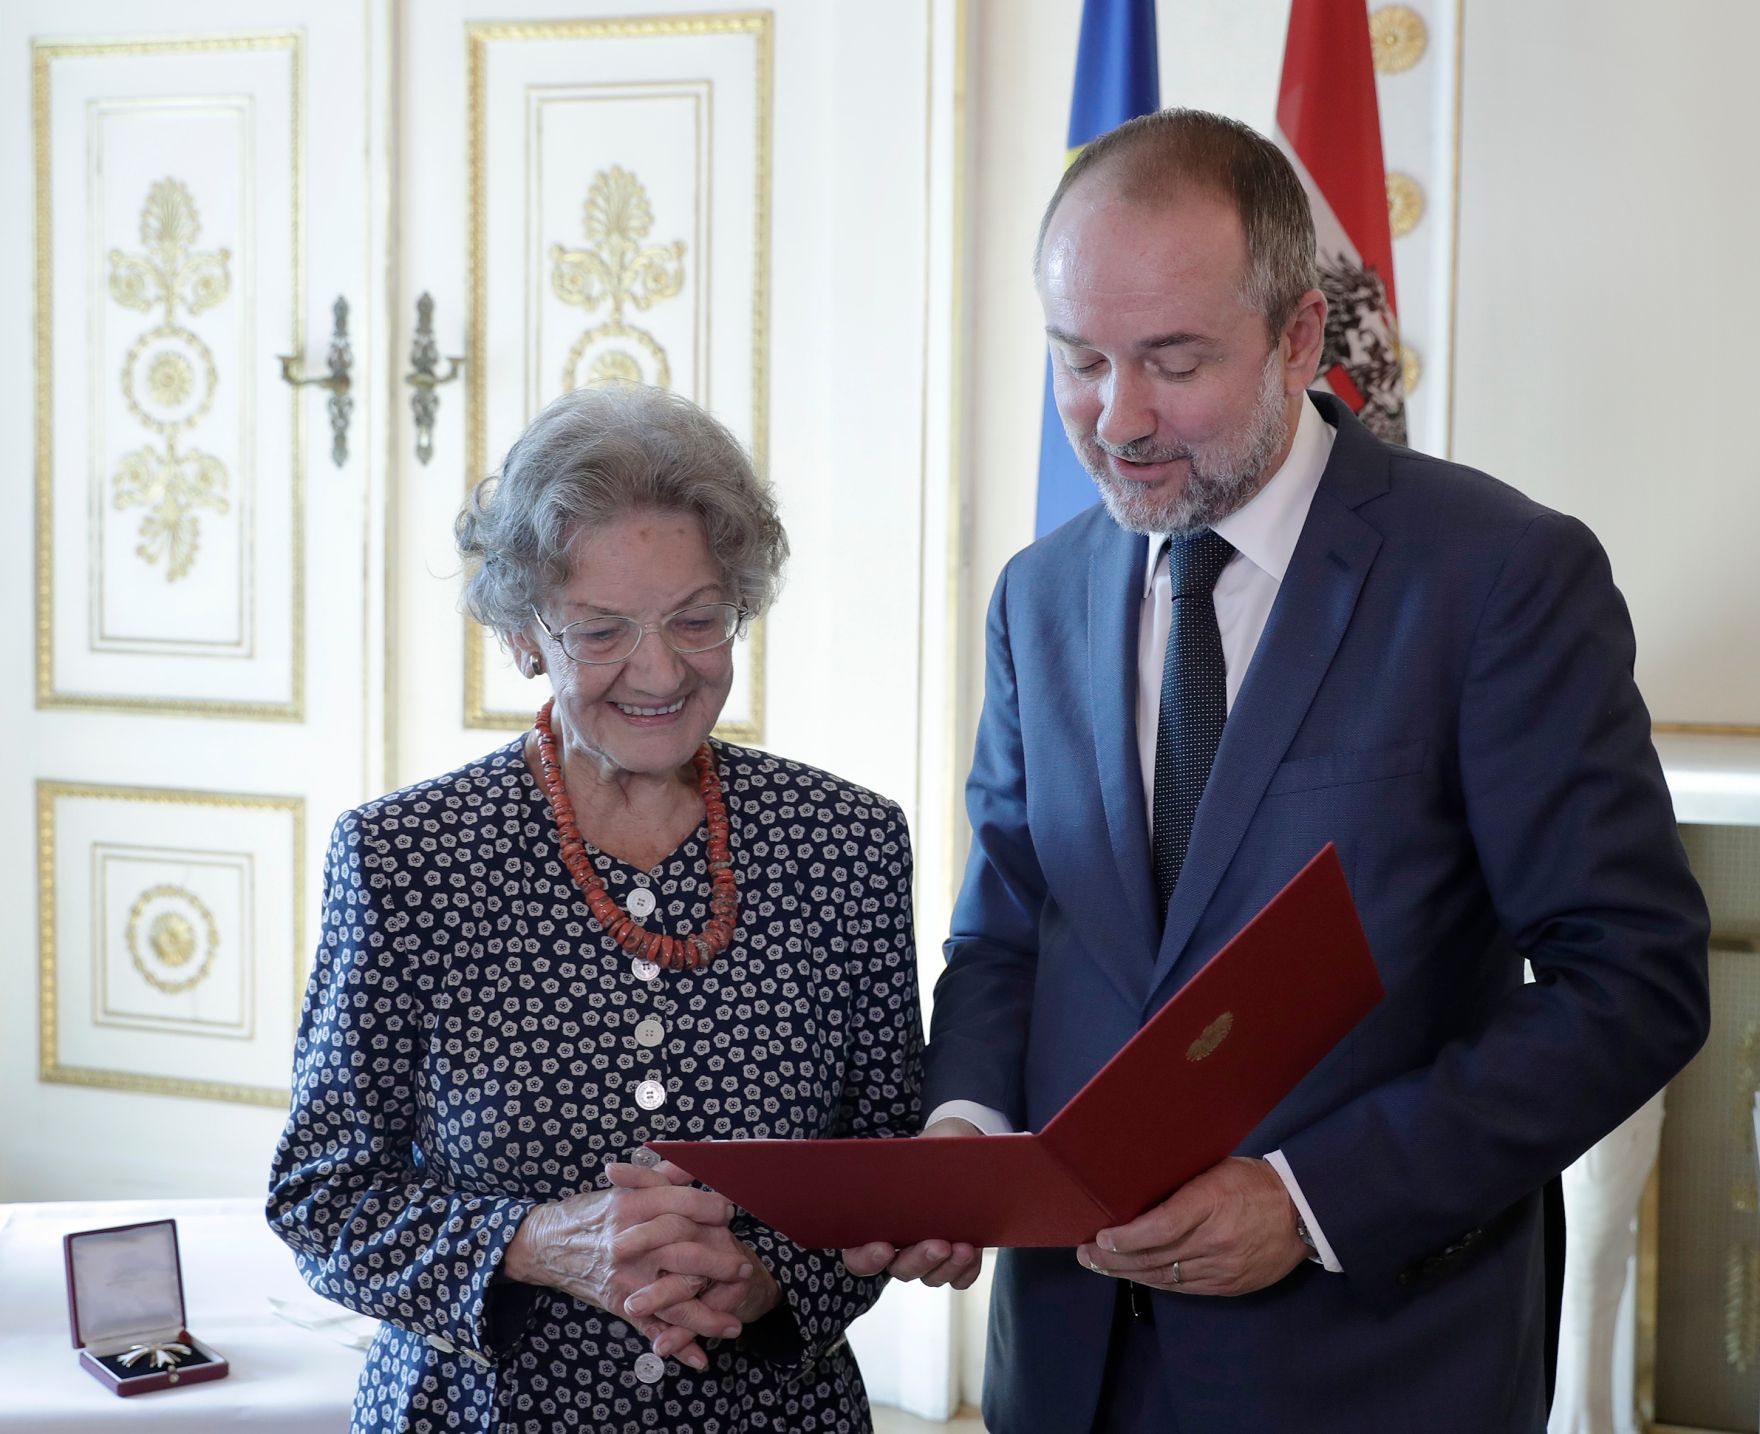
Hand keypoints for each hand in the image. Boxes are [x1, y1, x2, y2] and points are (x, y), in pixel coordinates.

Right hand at [503, 1160, 751, 1368]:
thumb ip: (664, 1175)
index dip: (709, 1207)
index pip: (680, 1206)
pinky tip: (700, 1357)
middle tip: (744, 1268)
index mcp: (632, 1208)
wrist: (547, 1243)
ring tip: (735, 1323)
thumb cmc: (593, 1212)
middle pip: (683, 1251)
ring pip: (672, 1298)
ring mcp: (625, 1278)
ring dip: (707, 1315)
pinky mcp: (619, 1303)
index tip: (730, 1211)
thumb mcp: (625, 1187)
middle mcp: (628, 1244)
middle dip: (719, 1262)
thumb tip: (701, 1158)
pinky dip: (676, 1345)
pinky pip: (651, 1327)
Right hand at [841, 1117, 985, 1289]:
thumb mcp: (910, 1153)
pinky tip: (973, 1251)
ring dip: (948, 1266)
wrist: (959, 1154)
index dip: (865, 1258)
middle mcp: (898, 1247)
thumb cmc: (927, 1153)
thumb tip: (897, 1176)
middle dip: (919, 1260)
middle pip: (900, 1269)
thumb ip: (898, 1169)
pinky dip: (966, 1269)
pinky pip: (959, 1278)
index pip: (857, 1255)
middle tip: (939, 1245)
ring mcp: (927, 1257)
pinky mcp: (955, 1261)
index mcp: (873, 1223)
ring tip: (965, 1247)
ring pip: (931, 1277)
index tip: (884, 1248)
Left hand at [1077, 1155, 1306, 1296]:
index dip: (1125, 1238)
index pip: (1159, 1228)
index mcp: (1210, 1202)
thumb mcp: (1215, 1168)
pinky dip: (1158, 1282)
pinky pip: (1186, 1288)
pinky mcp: (1230, 1286)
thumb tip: (1140, 1196)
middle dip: (1113, 1259)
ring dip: (1129, 1273)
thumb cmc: (1254, 1181)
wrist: (1304, 1212)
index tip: (1100, 1237)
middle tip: (1086, 1255)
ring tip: (1102, 1267)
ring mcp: (1223, 1268)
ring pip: (1166, 1277)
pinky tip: (1138, 1276)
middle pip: (1155, 1257)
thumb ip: (1181, 1186)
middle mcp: (1215, 1240)